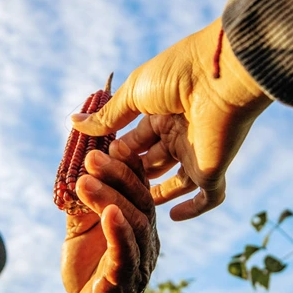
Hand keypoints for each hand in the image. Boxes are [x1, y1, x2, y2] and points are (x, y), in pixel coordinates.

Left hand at [61, 139, 158, 292]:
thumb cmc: (90, 276)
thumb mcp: (81, 234)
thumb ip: (81, 205)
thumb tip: (70, 167)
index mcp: (137, 226)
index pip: (138, 188)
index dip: (125, 164)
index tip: (107, 140)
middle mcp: (145, 241)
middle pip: (139, 201)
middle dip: (116, 176)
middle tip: (92, 156)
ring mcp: (138, 263)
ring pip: (133, 224)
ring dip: (110, 199)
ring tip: (87, 181)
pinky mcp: (124, 285)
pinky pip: (126, 256)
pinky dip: (118, 234)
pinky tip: (108, 215)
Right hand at [71, 18, 272, 220]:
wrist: (220, 77)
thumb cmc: (177, 75)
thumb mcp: (134, 93)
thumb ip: (108, 116)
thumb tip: (73, 121)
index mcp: (162, 112)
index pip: (135, 140)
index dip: (117, 154)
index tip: (95, 167)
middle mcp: (180, 133)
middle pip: (151, 163)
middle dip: (130, 175)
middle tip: (105, 188)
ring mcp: (197, 153)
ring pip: (175, 182)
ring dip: (154, 194)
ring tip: (130, 206)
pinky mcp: (213, 169)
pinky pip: (207, 197)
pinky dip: (192, 209)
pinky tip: (173, 216)